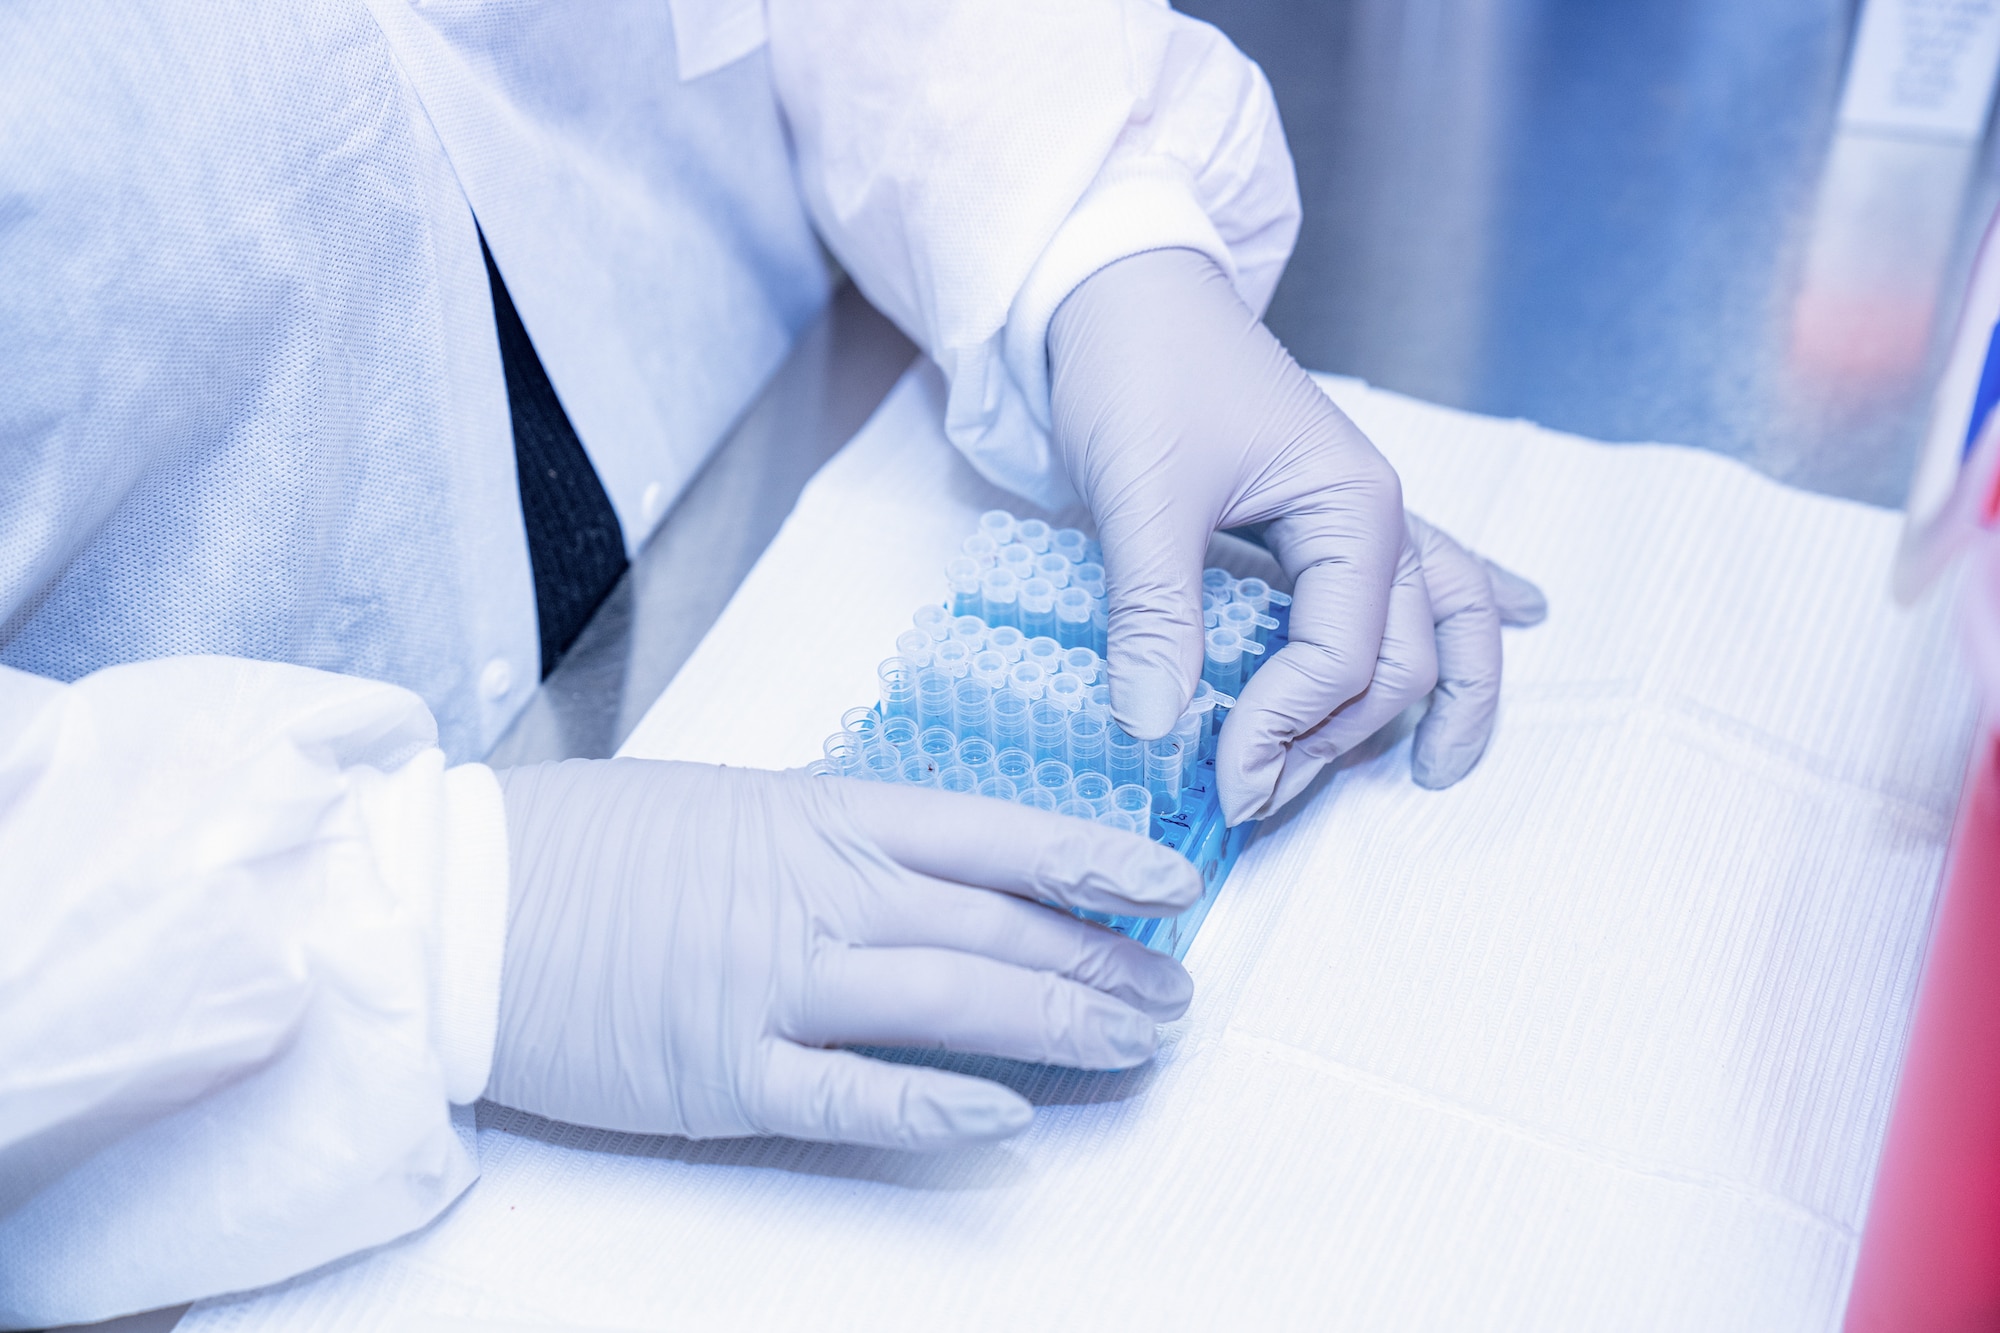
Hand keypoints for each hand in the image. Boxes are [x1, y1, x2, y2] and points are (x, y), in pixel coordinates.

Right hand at [486, 760, 1200, 1149]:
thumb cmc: (597, 844)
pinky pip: (850, 1095)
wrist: (468, 902)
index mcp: (822, 815)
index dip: (1091, 858)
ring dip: (1054, 1026)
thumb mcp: (736, 803)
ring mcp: (773, 984)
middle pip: (993, 926)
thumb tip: (939, 867)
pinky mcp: (724, 1070)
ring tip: (1134, 1045)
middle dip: (1100, 959)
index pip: (992, 832)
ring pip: (947, 1004)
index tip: (1170, 883)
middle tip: (1176, 992)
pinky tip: (1007, 1118)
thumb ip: (841, 834)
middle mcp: (815, 895)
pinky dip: (933, 1108)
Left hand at [1048, 248, 1542, 819]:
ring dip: (1434, 699)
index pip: (1345, 659)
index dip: (1282, 731)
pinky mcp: (1326, 511)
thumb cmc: (1138, 369)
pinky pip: (1425, 567)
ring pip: (1441, 619)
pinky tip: (1530, 613)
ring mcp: (1360, 513)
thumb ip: (1155, 612)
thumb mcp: (1141, 494)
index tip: (1219, 779)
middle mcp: (1379, 516)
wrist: (1117, 285)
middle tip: (1253, 797)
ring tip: (1442, 771)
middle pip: (1398, 662)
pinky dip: (1472, 601)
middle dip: (1336, 741)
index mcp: (1352, 509)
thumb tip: (1159, 728)